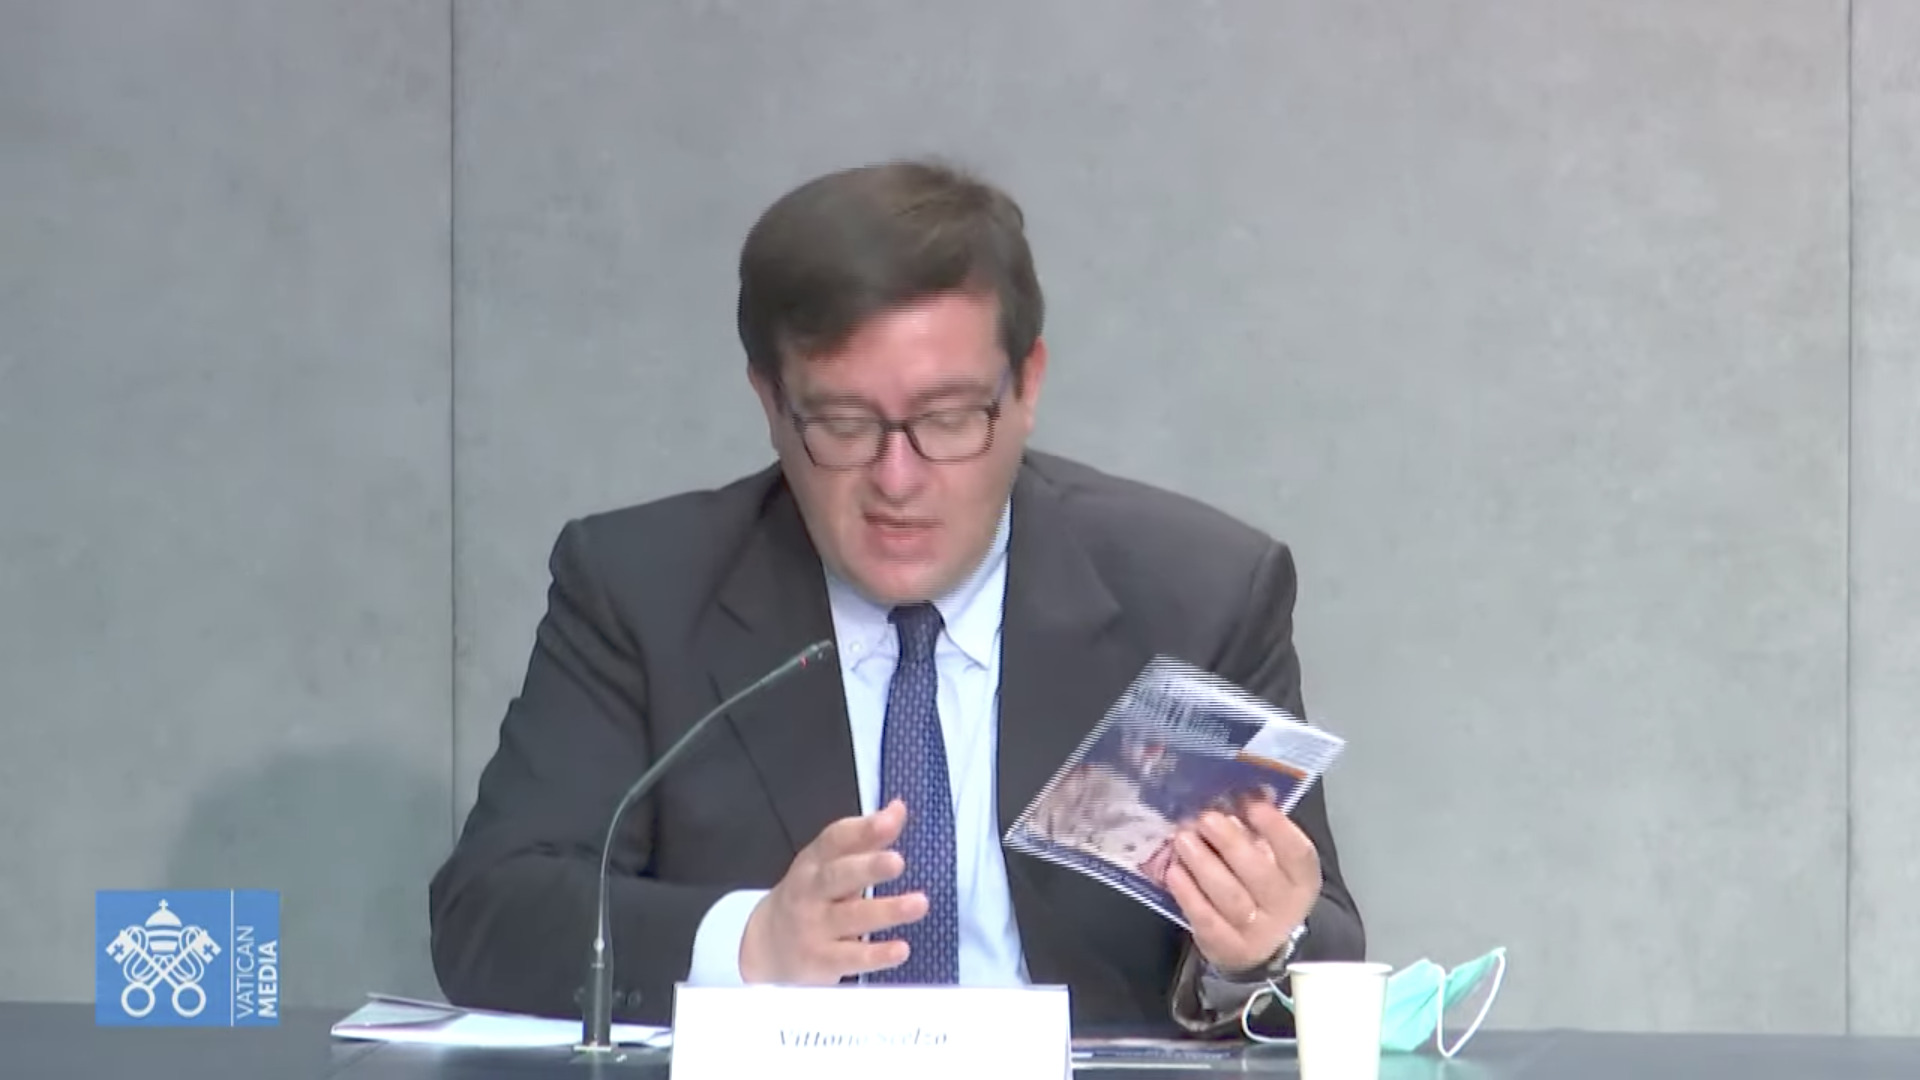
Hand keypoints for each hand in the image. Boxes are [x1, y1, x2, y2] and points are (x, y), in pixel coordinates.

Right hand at [738, 798, 927, 983]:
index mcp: (815, 862)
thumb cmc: (810, 896)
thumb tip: (898, 808)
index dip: (863, 829)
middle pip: (838, 876)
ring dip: (886, 911)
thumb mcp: (830, 863)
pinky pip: (850, 958)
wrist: (766, 945)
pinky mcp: (821, 961)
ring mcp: (814, 927)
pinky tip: (901, 949)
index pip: (835, 840)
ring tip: (919, 903)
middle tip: (898, 861)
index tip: (891, 820)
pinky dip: (876, 955)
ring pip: (851, 917)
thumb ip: (866, 837)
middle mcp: (811, 892)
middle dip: (868, 868)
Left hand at [1164, 799, 1321, 973]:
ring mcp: (1258, 932)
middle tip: (1205, 819)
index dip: (1277, 828)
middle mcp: (1286, 908)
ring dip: (1203, 865)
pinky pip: (1207, 920)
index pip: (1297, 853)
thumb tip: (1238, 795)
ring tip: (1183, 839)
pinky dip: (1189, 895)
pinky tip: (1174, 872)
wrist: (1258, 942)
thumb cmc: (1260, 886)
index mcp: (1302, 879)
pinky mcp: (1228, 949)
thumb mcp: (1269, 858)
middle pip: (1259, 874)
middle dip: (1230, 843)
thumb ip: (1256, 830)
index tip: (1252, 804)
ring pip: (1230, 897)